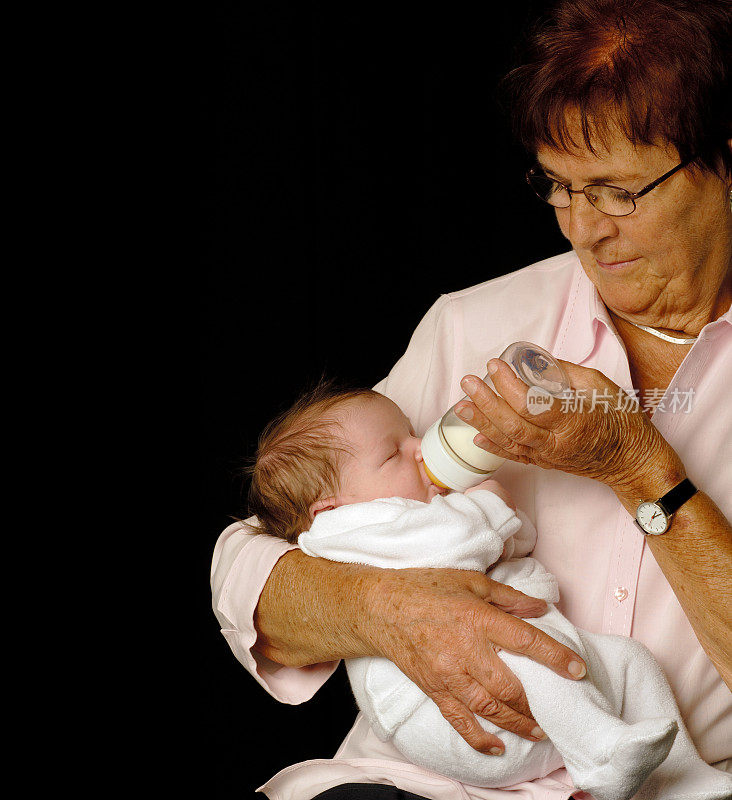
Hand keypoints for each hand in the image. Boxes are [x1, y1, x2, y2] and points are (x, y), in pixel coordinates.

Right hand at [366, 566, 586, 753]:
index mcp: (477, 618)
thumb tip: (541, 608)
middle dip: (537, 703)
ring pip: (489, 708)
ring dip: (517, 723)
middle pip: (510, 686)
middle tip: (560, 711)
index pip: (525, 641)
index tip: (578, 670)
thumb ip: (508, 597)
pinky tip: (497, 747)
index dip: (555, 657)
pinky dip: (479, 738)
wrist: (380, 606)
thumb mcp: (470, 580)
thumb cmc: (427, 587)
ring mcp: (448, 674)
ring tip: (539, 730)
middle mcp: (465, 650)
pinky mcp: (434, 689)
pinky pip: (459, 720)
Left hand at [455, 359, 684, 503]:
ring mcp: (549, 457)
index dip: (509, 385)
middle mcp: (558, 442)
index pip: (533, 404)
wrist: (630, 461)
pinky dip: (493, 446)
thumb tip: (533, 360)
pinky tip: (475, 435)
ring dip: (482, 423)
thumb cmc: (621, 420)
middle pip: (514, 424)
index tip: (494, 366)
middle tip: (468, 382)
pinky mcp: (545, 464)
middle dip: (486, 403)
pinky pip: (514, 457)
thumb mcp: (600, 386)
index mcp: (575, 419)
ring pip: (509, 441)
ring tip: (461, 405)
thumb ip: (566, 373)